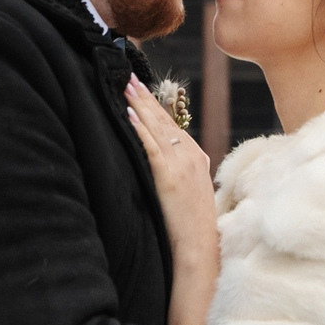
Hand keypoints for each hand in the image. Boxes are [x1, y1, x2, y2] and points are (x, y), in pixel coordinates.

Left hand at [125, 77, 218, 324]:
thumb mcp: (188, 192)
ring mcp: (182, 165)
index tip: (139, 86)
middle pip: (164, 119)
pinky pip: (152, 147)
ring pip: (157, 127)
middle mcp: (191, 155)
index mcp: (196, 157)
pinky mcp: (170, 177)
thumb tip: (157, 161)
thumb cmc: (191, 226)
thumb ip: (176, 172)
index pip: (172, 123)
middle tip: (126, 75)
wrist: (200, 250)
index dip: (154, 104)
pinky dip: (141, 129)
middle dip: (144, 96)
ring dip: (139, 105)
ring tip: (124, 86)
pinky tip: (129, 115)